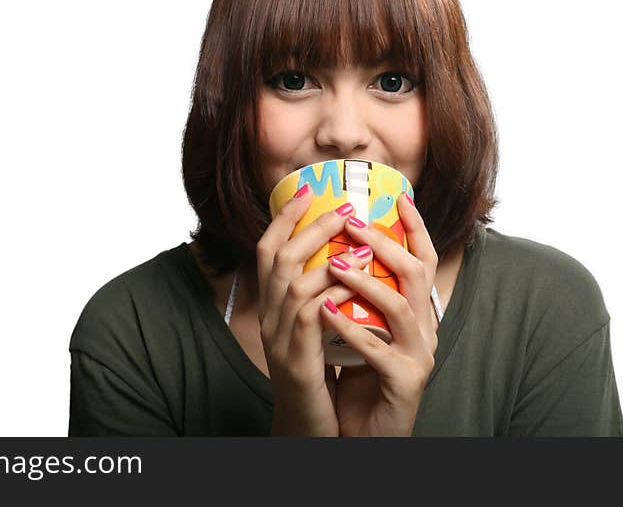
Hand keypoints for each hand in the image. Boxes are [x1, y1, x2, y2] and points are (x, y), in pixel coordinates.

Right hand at [256, 185, 371, 435]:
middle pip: (275, 258)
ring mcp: (278, 340)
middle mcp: (267, 319)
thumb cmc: (319, 379)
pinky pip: (311, 316)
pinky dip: (333, 292)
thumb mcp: (316, 331)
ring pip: (291, 282)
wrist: (309, 432)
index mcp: (271, 308)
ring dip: (324, 253)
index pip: (266, 252)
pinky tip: (357, 280)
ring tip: (356, 236)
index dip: (283, 219)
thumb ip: (321, 297)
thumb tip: (345, 258)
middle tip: (340, 206)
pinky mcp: (296, 360)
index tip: (306, 192)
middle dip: (307, 226)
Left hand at [321, 193, 438, 436]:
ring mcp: (418, 355)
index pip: (422, 261)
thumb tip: (337, 247)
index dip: (414, 228)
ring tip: (335, 263)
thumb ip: (360, 293)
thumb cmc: (360, 376)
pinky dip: (350, 328)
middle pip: (416, 274)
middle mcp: (424, 329)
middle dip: (385, 244)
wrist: (363, 431)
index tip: (397, 197)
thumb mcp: (362, 326)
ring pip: (400, 307)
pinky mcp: (405, 382)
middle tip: (352, 223)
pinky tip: (325, 312)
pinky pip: (378, 350)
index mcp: (414, 312)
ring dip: (365, 281)